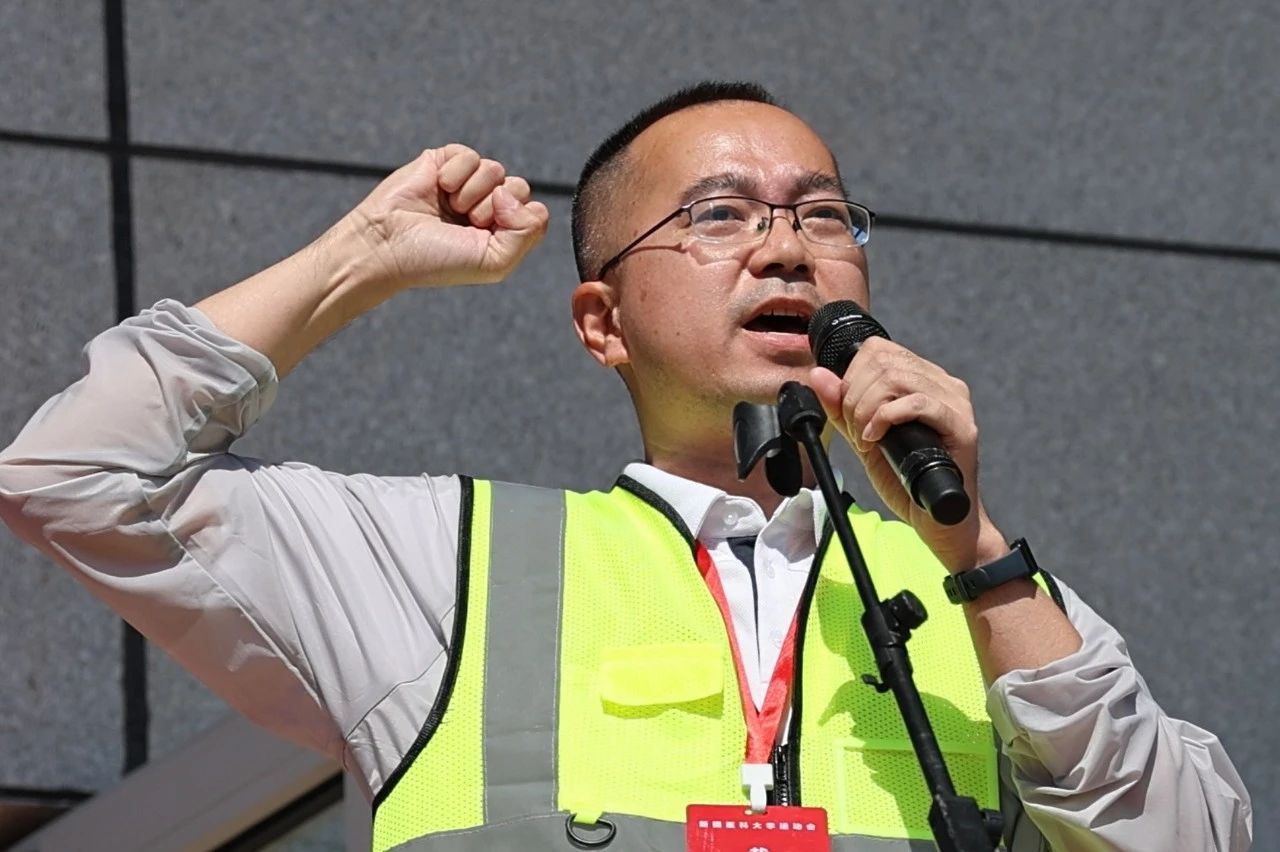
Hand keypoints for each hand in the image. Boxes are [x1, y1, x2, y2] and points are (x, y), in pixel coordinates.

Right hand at [344, 144, 549, 290]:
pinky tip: (439, 188)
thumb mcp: (495, 262)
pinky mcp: (444, 163)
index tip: (489, 233)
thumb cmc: (437, 260)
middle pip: (520, 188)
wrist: (389, 244)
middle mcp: (487, 208)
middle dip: (495, 206)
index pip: (534, 213)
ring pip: (496, 170)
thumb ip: (527, 232)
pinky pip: (469, 155)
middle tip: (468, 221)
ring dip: (473, 192)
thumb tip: (511, 191)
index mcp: (501, 233)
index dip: (518, 220)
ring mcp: (466, 184)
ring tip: (450, 207)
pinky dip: (456, 173)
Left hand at [807, 338, 1007, 572]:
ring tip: (867, 438)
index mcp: (922, 379)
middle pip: (883, 361)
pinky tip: (876, 439)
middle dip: (855, 396)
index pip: (877, 350)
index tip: (848, 412)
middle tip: (856, 430)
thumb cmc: (905, 481)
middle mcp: (942, 384)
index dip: (852, 377)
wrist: (936, 520)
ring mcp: (955, 402)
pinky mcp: (962, 426)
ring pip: (897, 378)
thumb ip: (841, 408)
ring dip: (867, 409)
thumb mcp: (862, 439)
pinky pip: (917, 403)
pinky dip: (886, 418)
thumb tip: (819, 374)